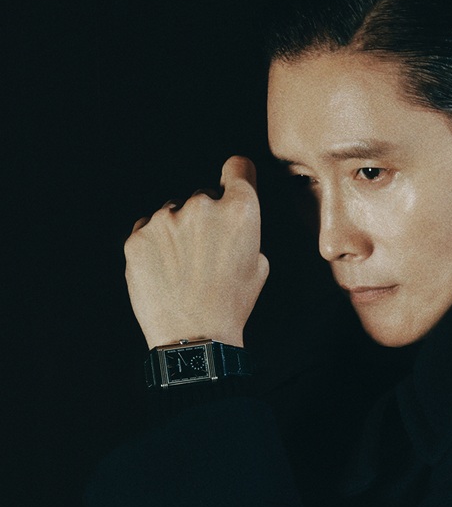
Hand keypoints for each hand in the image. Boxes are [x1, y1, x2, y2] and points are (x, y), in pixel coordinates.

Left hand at [124, 156, 269, 347]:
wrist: (193, 338)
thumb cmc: (230, 306)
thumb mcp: (259, 266)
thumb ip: (247, 233)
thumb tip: (233, 223)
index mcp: (240, 211)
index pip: (238, 167)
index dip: (237, 176)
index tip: (233, 181)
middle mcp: (201, 206)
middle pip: (202, 196)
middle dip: (205, 218)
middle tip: (206, 254)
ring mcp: (164, 220)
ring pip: (172, 214)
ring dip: (177, 232)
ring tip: (184, 270)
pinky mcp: (137, 237)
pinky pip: (147, 230)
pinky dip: (155, 247)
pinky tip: (165, 273)